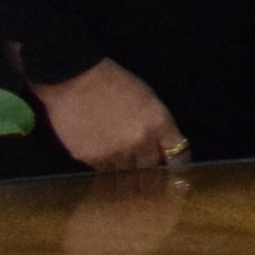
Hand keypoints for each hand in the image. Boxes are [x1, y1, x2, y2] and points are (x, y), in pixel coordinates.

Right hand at [38, 59, 187, 173]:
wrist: (75, 80)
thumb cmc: (114, 83)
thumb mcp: (147, 99)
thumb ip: (157, 125)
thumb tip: (161, 146)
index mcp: (159, 124)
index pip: (178, 156)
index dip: (176, 165)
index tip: (173, 168)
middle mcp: (140, 142)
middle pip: (151, 169)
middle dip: (150, 168)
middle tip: (144, 168)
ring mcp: (115, 153)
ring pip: (127, 173)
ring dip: (126, 168)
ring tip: (118, 159)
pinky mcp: (91, 159)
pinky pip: (104, 170)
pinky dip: (105, 165)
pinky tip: (100, 152)